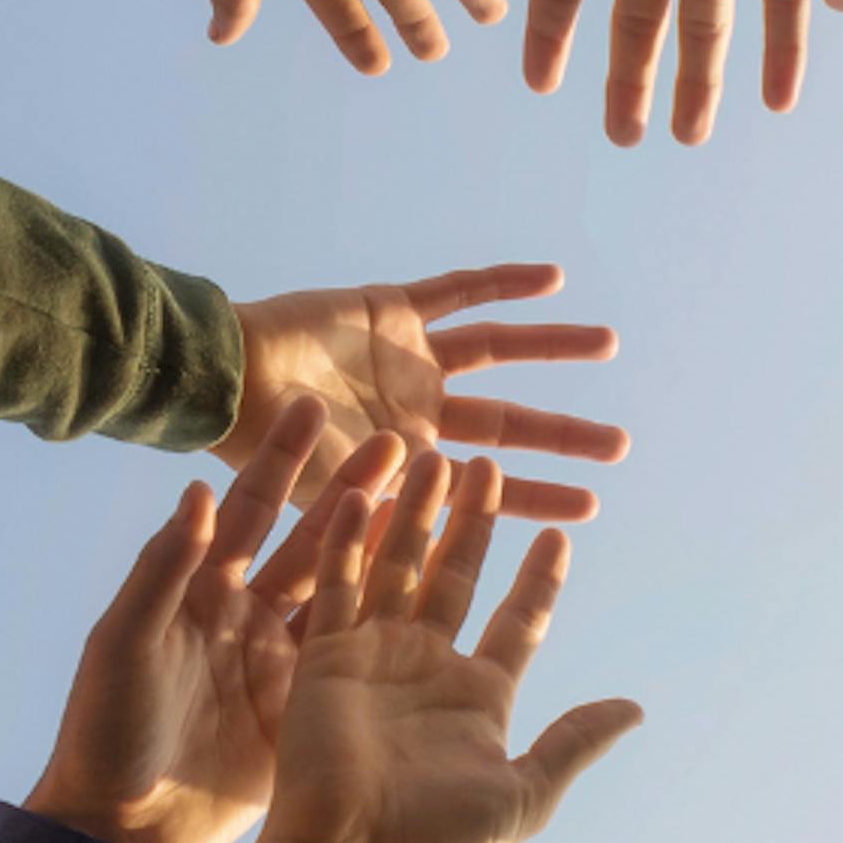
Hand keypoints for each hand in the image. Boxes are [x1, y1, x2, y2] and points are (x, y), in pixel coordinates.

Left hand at [25, 398, 400, 842]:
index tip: (315, 405)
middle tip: (403, 438)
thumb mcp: (125, 642)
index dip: (280, 459)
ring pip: (342, 587)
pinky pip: (353, 649)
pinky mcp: (303, 703)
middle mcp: (243, 610)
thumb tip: (199, 492)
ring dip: (384, 543)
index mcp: (198, 588)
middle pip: (308, 536)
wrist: (125, 825)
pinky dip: (389, 615)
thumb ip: (162, 569)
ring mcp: (277, 656)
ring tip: (432, 499)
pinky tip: (432, 580)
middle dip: (354, 486)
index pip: (247, 508)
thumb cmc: (108, 729)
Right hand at [221, 454, 643, 842]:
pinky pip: (338, 584)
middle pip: (457, 574)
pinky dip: (346, 538)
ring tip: (434, 456)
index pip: (517, 621)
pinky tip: (360, 492)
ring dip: (415, 513)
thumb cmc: (438, 840)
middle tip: (487, 465)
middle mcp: (428, 667)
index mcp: (480, 697)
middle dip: (474, 522)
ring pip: (400, 565)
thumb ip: (574, 742)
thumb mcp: (524, 793)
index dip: (539, 579)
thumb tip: (635, 709)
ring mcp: (375, 657)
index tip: (561, 534)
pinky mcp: (325, 656)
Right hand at [225, 265, 626, 523]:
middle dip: (561, 435)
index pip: (487, 488)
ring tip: (608, 344)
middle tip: (620, 446)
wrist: (222, 381)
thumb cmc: (263, 455)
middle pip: (507, 425)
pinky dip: (503, 284)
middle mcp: (414, 411)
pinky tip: (553, 278)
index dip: (537, 499)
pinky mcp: (390, 311)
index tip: (591, 510)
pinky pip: (458, 292)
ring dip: (550, 348)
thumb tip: (442, 563)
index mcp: (405, 464)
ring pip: (497, 351)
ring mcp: (405, 360)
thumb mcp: (333, 511)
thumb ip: (387, 530)